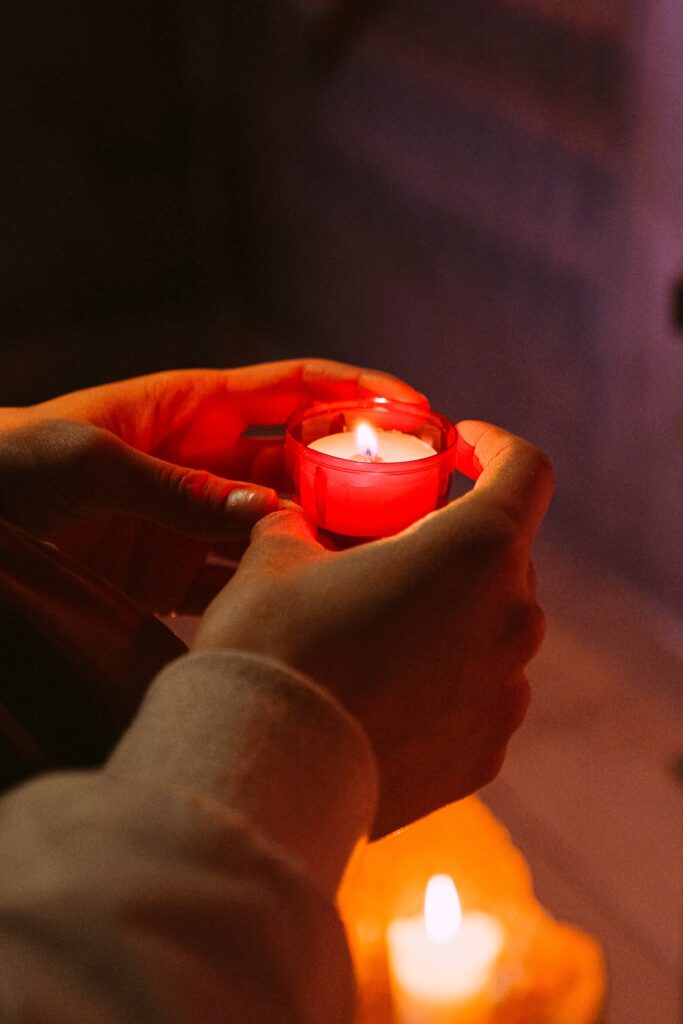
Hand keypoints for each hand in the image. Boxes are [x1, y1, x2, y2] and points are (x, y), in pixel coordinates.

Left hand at [0, 360, 424, 612]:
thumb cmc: (13, 461)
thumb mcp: (92, 463)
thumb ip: (179, 489)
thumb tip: (268, 513)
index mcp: (193, 408)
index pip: (295, 388)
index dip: (358, 391)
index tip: (418, 408)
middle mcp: (206, 460)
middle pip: (303, 462)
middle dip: (358, 476)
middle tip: (417, 504)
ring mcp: (193, 518)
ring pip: (281, 524)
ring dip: (325, 539)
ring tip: (380, 562)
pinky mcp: (172, 571)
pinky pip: (238, 575)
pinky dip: (273, 586)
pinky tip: (311, 603)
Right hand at [192, 421, 554, 835]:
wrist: (261, 775)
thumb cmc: (272, 646)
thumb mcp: (276, 556)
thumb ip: (301, 521)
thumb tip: (295, 517)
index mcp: (476, 550)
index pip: (526, 471)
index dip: (496, 447)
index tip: (461, 446)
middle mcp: (513, 619)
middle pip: (504, 555)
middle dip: (454, 540)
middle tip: (394, 545)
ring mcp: (507, 693)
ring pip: (492, 627)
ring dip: (451, 613)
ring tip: (382, 628)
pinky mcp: (487, 752)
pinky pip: (479, 694)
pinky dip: (446, 679)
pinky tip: (385, 692)